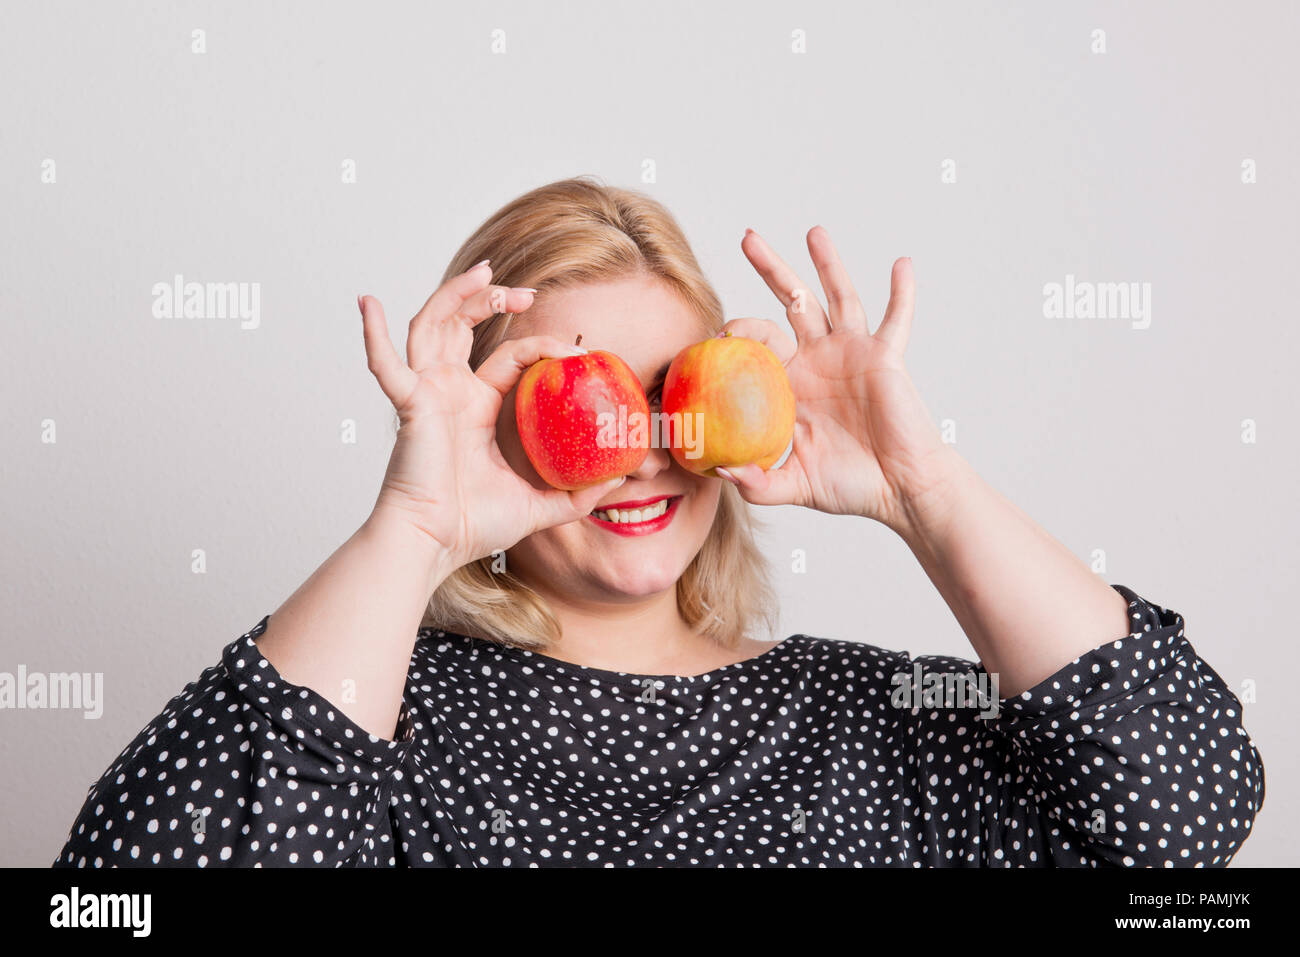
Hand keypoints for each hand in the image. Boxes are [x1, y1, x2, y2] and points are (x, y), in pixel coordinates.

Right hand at [359, 263, 626, 569]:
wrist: (435, 545)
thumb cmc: (473, 526)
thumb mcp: (540, 506)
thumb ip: (579, 493)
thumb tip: (622, 476)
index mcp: (476, 407)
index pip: (509, 357)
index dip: (538, 343)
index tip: (574, 348)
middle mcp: (450, 392)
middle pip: (464, 326)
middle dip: (491, 299)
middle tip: (524, 289)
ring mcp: (427, 394)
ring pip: (433, 325)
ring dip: (454, 294)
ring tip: (483, 272)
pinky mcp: (410, 405)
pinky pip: (386, 365)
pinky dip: (372, 335)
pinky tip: (366, 303)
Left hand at [716, 227, 960, 531]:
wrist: (899, 490)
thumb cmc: (850, 486)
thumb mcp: (793, 486)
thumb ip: (755, 483)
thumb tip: (718, 469)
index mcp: (790, 383)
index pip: (756, 344)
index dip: (735, 334)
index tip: (715, 333)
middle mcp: (818, 359)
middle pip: (790, 302)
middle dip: (770, 269)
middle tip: (748, 237)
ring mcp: (852, 353)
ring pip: (837, 296)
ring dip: (827, 263)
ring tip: (813, 231)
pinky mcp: (885, 357)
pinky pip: (896, 318)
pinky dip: (902, 292)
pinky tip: (901, 263)